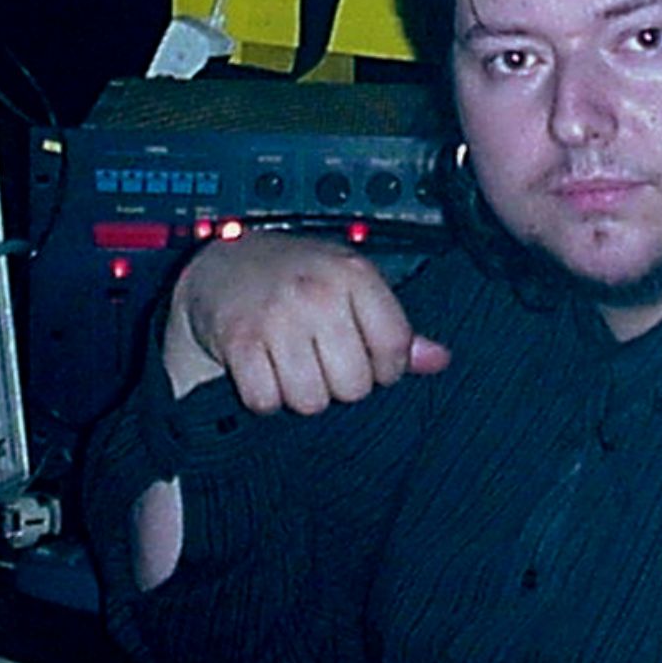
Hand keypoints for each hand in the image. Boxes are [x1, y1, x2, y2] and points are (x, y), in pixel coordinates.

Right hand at [162, 231, 450, 414]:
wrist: (222, 261)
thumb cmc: (296, 276)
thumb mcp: (350, 286)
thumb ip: (395, 327)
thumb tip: (439, 360)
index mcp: (354, 275)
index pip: (394, 349)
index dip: (384, 367)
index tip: (363, 357)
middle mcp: (318, 293)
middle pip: (353, 385)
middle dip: (337, 383)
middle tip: (319, 359)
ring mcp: (276, 317)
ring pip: (310, 400)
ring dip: (299, 392)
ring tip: (291, 364)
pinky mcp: (239, 340)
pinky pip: (266, 401)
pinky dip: (264, 396)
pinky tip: (263, 370)